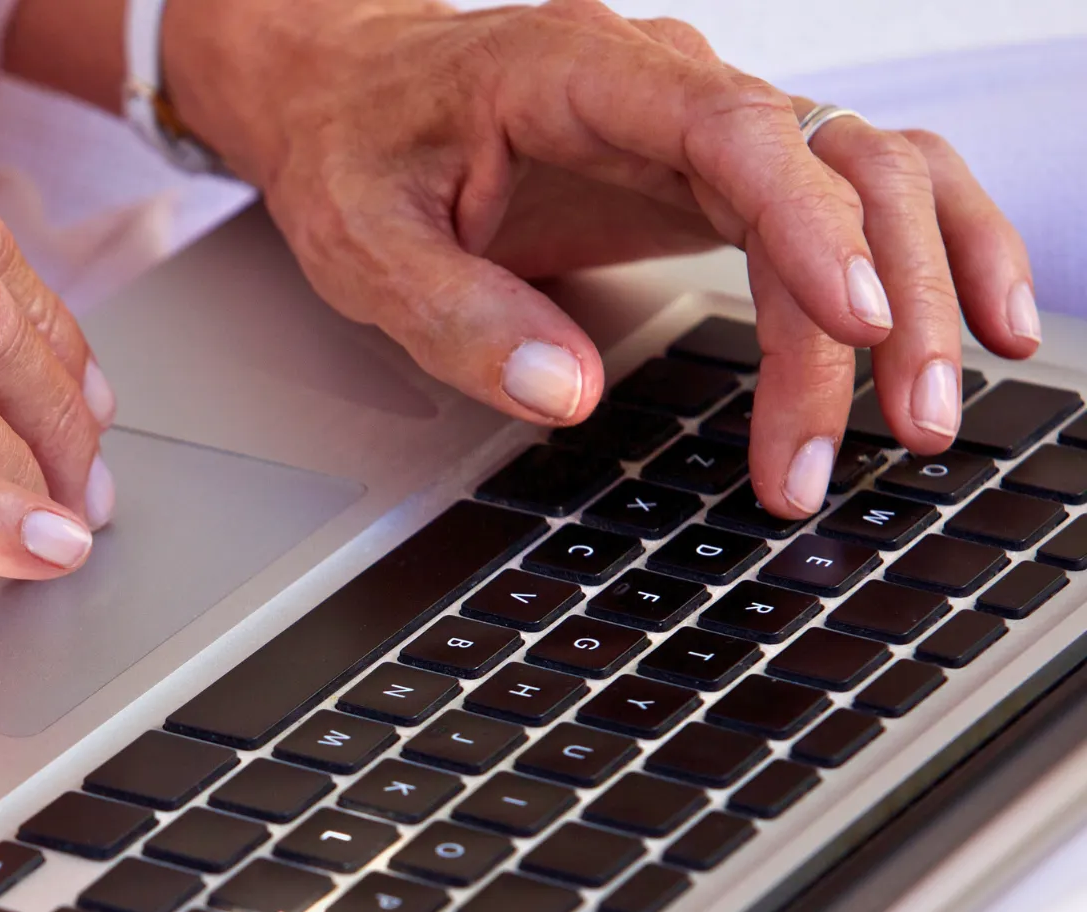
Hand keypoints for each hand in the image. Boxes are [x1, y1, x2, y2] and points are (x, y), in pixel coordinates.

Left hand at [162, 0, 1039, 517]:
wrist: (346, 96)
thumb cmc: (353, 153)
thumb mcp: (363, 243)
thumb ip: (454, 315)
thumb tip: (562, 395)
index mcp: (580, 72)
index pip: (734, 133)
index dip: (809, 227)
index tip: (854, 326)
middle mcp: (668, 83)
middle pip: (834, 162)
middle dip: (886, 299)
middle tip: (890, 432)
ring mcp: (708, 121)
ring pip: (873, 173)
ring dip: (925, 288)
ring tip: (928, 415)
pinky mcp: (722, 167)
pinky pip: (855, 191)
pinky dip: (927, 253)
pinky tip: (973, 329)